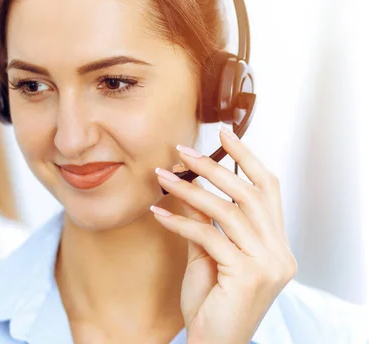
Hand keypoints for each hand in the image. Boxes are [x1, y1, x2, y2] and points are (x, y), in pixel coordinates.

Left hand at [150, 127, 296, 343]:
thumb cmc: (211, 303)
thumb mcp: (206, 254)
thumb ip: (204, 222)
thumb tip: (188, 185)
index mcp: (275, 244)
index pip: (267, 189)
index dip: (246, 158)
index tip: (222, 133)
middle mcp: (278, 252)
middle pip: (249, 194)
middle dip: (214, 166)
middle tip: (182, 149)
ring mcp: (268, 264)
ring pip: (228, 211)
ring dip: (190, 189)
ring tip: (162, 175)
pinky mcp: (248, 275)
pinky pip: (208, 236)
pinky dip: (180, 222)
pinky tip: (158, 213)